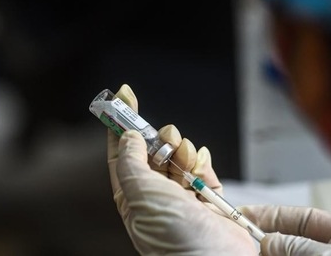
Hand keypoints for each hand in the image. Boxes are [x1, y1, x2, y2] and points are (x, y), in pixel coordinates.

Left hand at [107, 84, 256, 254]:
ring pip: (180, 155)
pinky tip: (201, 166)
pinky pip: (203, 168)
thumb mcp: (138, 192)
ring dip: (185, 153)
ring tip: (187, 164)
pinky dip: (203, 163)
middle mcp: (157, 194)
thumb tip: (129, 136)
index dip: (122, 122)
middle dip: (163, 139)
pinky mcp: (208, 198)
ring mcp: (183, 195)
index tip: (124, 95)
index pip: (123, 151)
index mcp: (133, 194)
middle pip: (155, 149)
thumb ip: (131, 160)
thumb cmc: (171, 235)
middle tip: (169, 141)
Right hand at [239, 205, 330, 255]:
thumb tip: (268, 242)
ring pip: (289, 255)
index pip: (300, 219)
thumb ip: (297, 246)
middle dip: (266, 240)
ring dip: (269, 253)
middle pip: (291, 241)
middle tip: (243, 240)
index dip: (271, 216)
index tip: (247, 216)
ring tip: (250, 252)